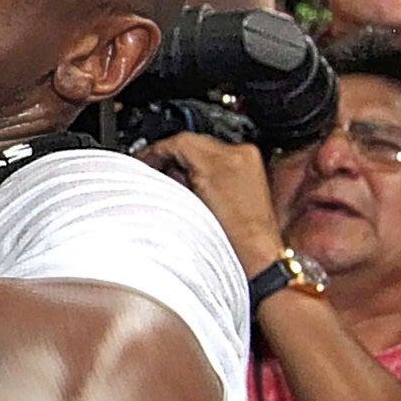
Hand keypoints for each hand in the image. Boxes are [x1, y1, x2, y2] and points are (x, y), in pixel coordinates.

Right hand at [133, 133, 282, 274]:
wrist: (255, 259)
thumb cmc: (227, 244)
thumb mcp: (185, 206)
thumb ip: (171, 179)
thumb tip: (160, 169)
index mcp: (221, 161)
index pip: (179, 141)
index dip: (156, 150)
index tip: (144, 159)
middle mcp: (240, 155)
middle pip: (193, 142)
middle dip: (172, 155)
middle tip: (154, 169)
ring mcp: (249, 161)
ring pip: (207, 149)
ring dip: (189, 161)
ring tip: (175, 180)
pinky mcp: (253, 170)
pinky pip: (221, 160)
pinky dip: (206, 167)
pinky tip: (196, 184)